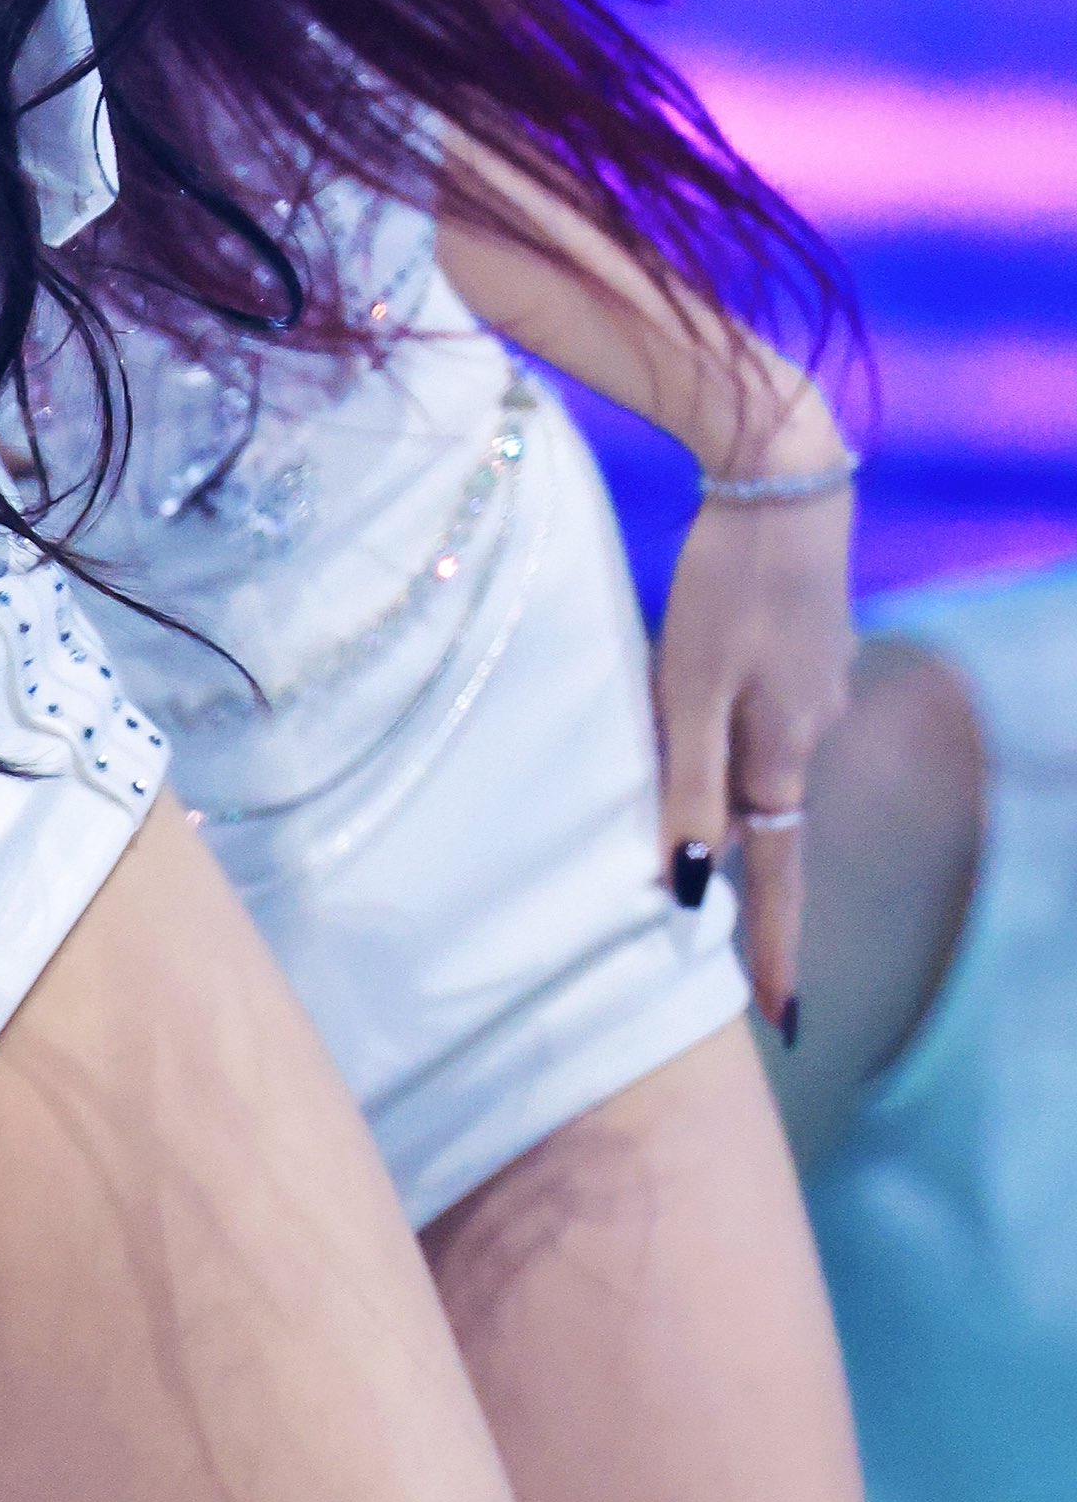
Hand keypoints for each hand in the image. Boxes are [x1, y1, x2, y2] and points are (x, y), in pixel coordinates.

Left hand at [655, 428, 857, 1034]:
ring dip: (738, 801)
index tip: (783, 1020)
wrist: (783, 481)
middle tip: (733, 947)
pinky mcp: (803, 644)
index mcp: (781, 751)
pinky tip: (716, 721)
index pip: (776, 876)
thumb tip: (689, 886)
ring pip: (765, 762)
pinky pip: (766, 714)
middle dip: (750, 883)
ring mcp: (814, 685)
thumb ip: (688, 784)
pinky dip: (739, 737)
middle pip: (771, 822)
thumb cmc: (728, 582)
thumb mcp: (690, 686)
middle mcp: (809, 730)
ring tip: (708, 836)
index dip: (773, 947)